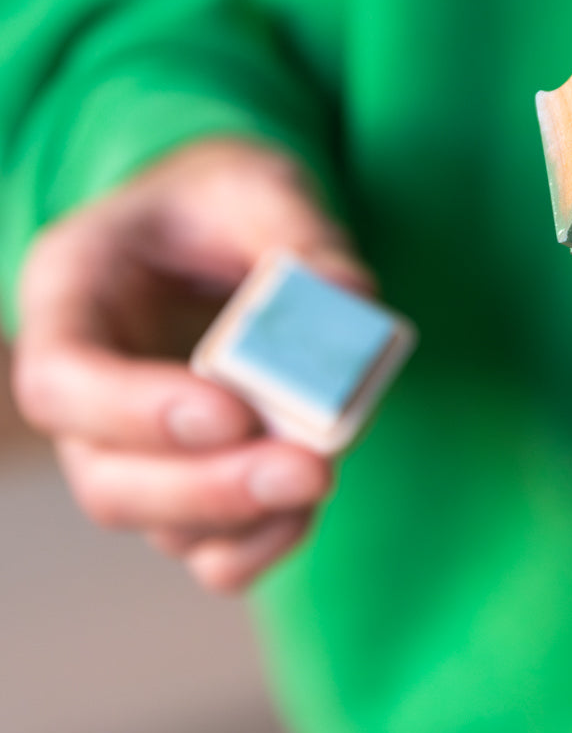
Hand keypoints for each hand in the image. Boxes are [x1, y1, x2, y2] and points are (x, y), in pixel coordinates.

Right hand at [12, 139, 372, 589]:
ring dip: (242, 518)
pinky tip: (306, 510)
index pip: (62, 378)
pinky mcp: (188, 479)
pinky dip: (256, 544)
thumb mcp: (257, 185)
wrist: (224, 228)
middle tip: (308, 471)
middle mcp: (84, 385)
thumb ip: (299, 236)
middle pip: (106, 477)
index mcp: (69, 292)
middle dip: (207, 487)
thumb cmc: (223, 198)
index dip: (136, 412)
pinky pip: (204, 547)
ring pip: (157, 523)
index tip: (231, 411)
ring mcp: (130, 445)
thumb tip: (349, 300)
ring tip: (319, 477)